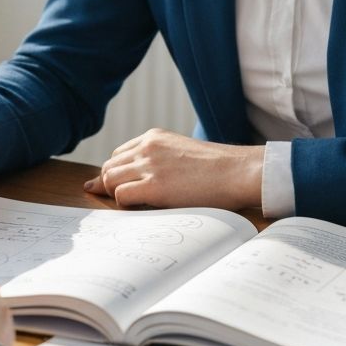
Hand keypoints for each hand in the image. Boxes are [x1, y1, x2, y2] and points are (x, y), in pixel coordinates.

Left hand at [83, 128, 263, 209]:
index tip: (125, 187)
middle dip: (111, 186)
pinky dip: (126, 206)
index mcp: (153, 137)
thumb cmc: (216, 168)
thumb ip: (158, 160)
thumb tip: (138, 178)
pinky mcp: (154, 187)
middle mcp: (147, 147)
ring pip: (109, 181)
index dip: (118, 174)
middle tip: (128, 201)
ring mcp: (149, 166)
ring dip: (117, 195)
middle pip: (108, 168)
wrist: (237, 171)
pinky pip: (121, 196)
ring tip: (138, 205)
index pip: (118, 155)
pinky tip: (143, 209)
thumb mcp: (181, 152)